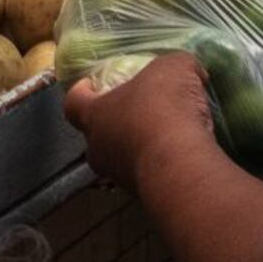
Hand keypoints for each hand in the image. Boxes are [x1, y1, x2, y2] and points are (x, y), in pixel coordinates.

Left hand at [64, 54, 213, 193]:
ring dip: (141, 146)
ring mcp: (121, 176)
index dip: (81, 91)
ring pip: (123, 157)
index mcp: (95, 115)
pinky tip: (184, 152)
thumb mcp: (174, 68)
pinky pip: (150, 173)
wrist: (181, 166)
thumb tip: (189, 71)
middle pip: (98, 135)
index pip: (74, 103)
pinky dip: (163, 163)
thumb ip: (176, 66)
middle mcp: (100, 149)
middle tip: (138, 111)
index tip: (93, 84)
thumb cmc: (163, 108)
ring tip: (169, 132)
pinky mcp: (146, 195)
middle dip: (115, 124)